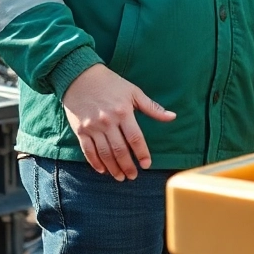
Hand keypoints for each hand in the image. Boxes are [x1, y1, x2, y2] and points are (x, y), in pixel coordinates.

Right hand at [62, 64, 175, 179]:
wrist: (80, 77)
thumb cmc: (111, 84)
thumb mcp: (134, 92)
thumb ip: (152, 107)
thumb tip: (173, 116)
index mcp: (123, 112)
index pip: (135, 138)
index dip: (142, 153)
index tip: (146, 164)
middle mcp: (108, 121)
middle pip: (120, 150)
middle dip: (127, 166)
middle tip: (133, 176)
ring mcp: (92, 127)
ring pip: (104, 153)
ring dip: (113, 168)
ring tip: (120, 177)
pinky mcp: (80, 130)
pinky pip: (88, 151)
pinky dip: (95, 162)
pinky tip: (103, 170)